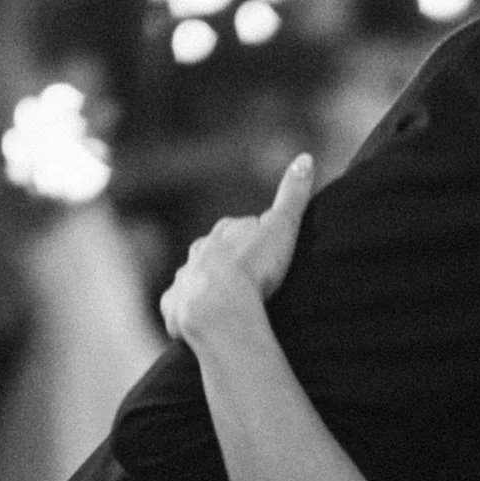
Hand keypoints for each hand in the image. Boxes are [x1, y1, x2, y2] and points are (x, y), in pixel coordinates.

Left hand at [158, 154, 314, 344]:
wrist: (218, 307)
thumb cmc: (254, 268)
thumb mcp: (281, 227)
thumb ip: (292, 196)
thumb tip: (306, 157)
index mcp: (224, 231)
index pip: (240, 229)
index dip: (253, 241)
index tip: (266, 254)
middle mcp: (198, 252)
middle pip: (213, 253)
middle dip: (225, 262)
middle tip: (247, 281)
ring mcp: (184, 280)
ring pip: (193, 279)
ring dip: (205, 287)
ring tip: (225, 305)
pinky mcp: (173, 308)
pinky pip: (177, 308)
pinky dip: (185, 313)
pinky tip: (197, 323)